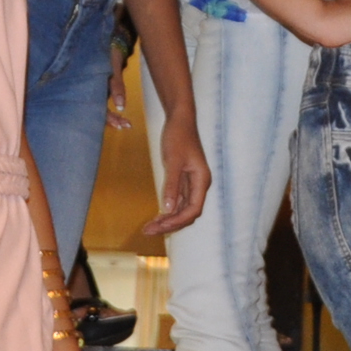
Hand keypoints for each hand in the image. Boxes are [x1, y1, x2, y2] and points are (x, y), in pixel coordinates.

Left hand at [134, 103, 211, 238]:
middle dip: (170, 224)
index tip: (159, 226)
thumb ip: (172, 185)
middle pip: (188, 214)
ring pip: (182, 209)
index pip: (193, 210)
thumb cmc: (179, 136)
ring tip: (149, 228)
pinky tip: (156, 216)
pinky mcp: (183, 180)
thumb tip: (168, 209)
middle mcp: (199, 185)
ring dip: (167, 220)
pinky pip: (177, 201)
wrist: (179, 120)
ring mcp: (192, 184)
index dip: (177, 221)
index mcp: (201, 181)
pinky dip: (167, 210)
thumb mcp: (173, 161)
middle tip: (148, 231)